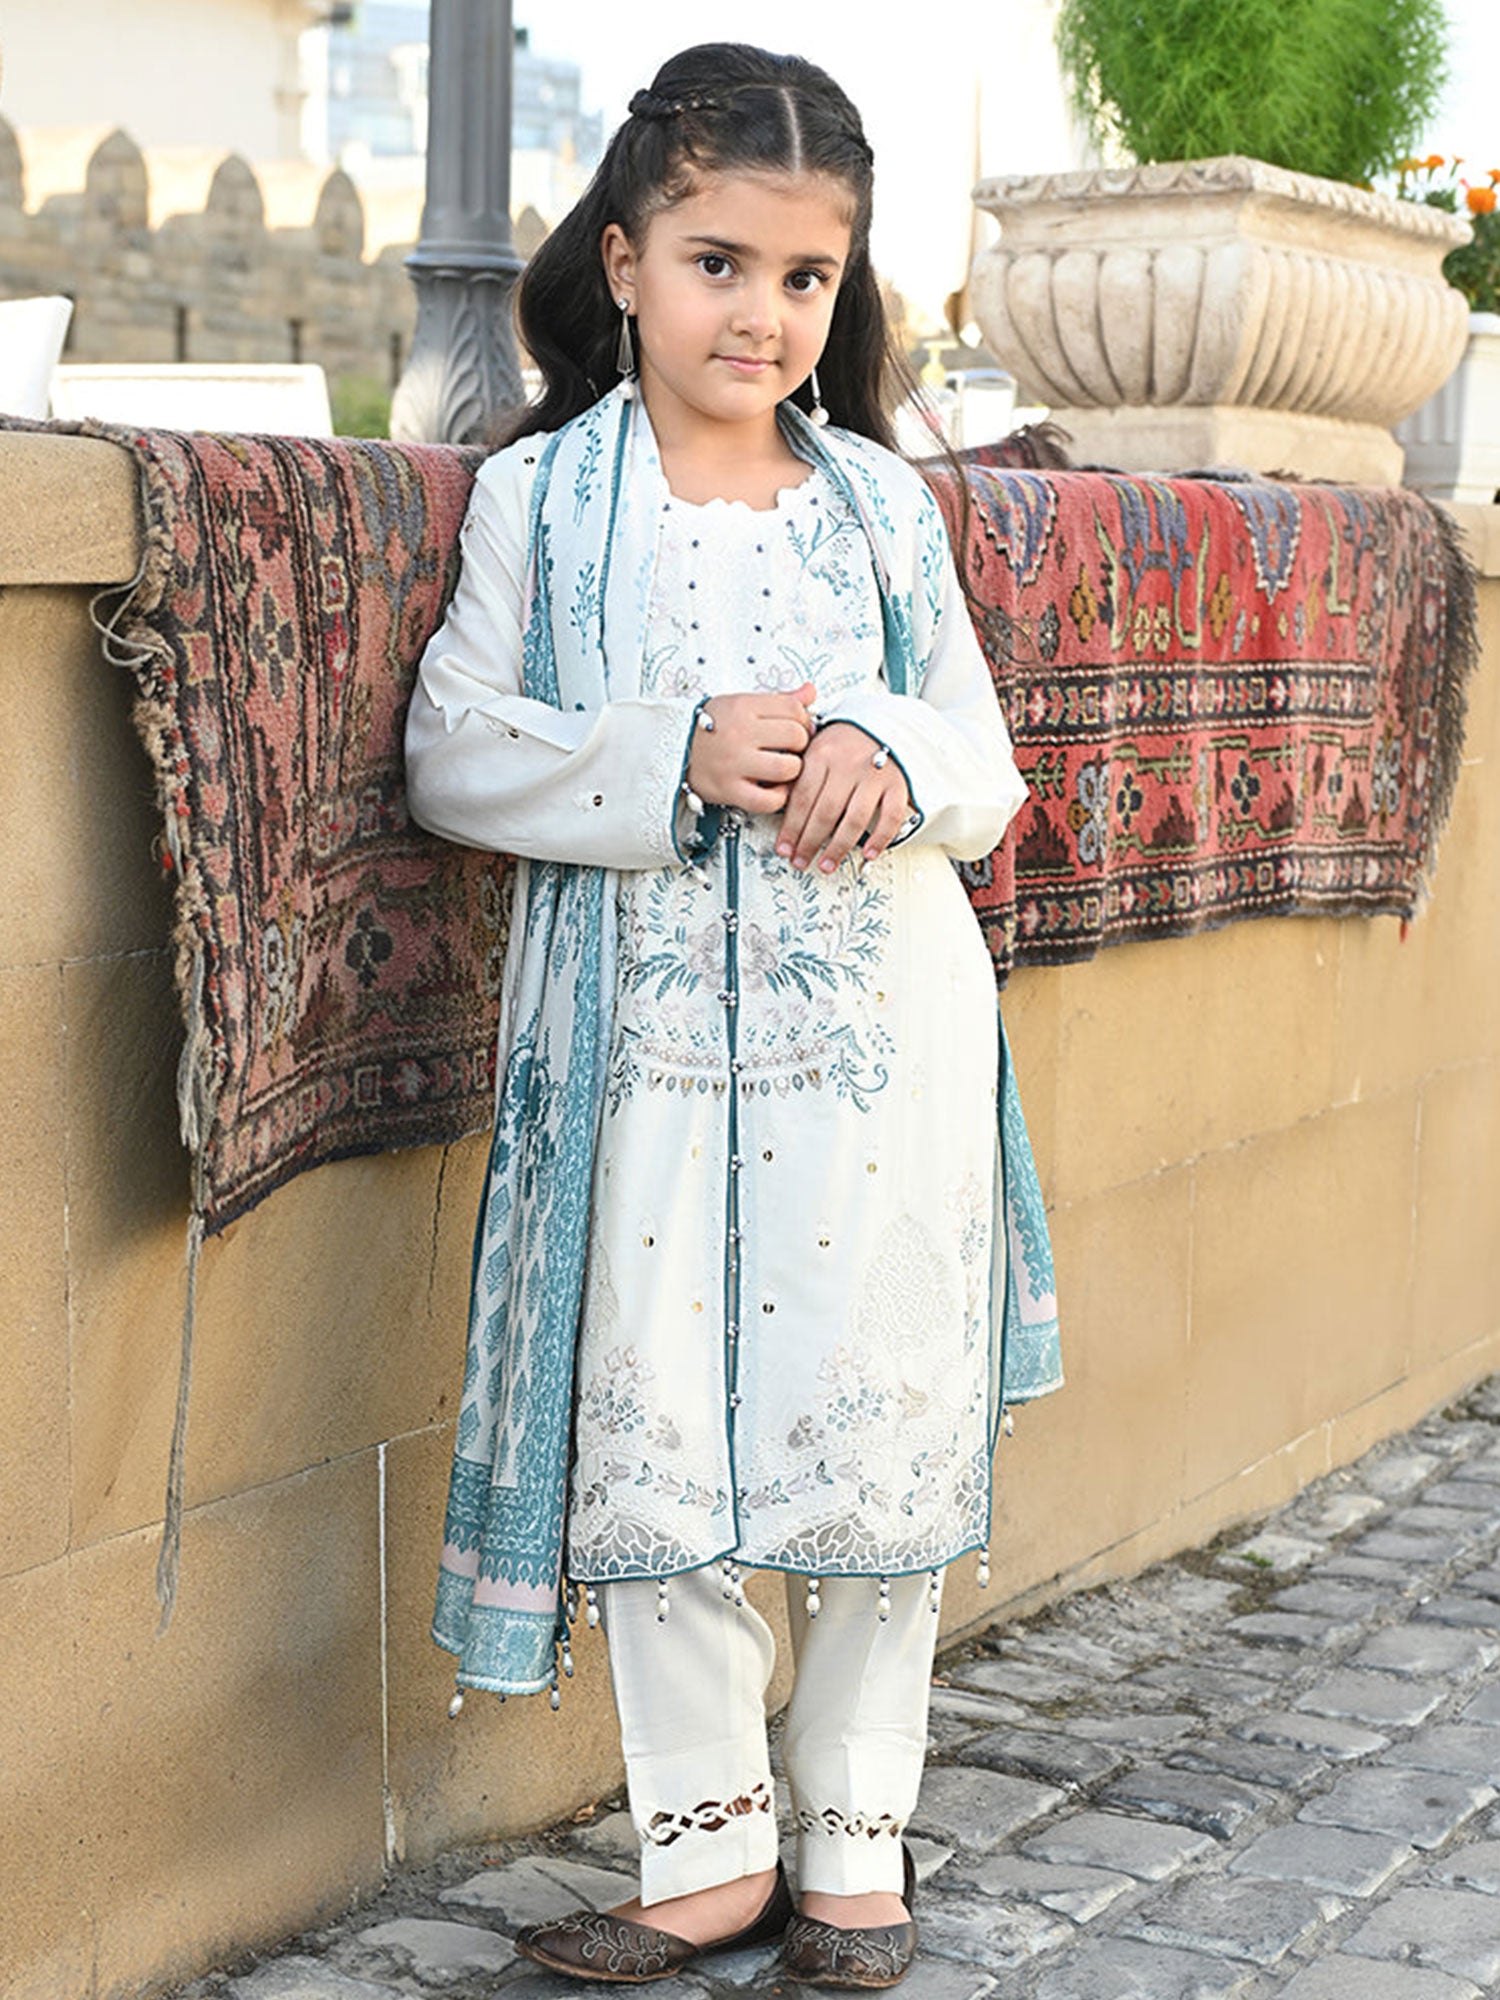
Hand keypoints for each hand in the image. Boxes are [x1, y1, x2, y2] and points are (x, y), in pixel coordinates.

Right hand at [687, 681, 817, 814]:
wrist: (673, 749)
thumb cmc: (711, 728)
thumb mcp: (741, 703)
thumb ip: (779, 699)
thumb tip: (810, 691)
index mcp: (743, 707)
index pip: (794, 708)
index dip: (804, 720)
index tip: (797, 728)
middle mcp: (739, 733)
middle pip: (795, 736)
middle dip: (800, 744)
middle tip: (791, 749)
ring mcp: (734, 763)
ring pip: (788, 768)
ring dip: (792, 770)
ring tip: (782, 768)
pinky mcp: (729, 790)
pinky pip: (769, 800)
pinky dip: (778, 797)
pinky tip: (773, 788)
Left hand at [777, 723, 911, 871]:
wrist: (881, 722)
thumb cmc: (843, 741)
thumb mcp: (814, 748)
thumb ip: (800, 777)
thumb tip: (781, 815)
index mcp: (822, 755)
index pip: (802, 799)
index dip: (791, 829)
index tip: (784, 848)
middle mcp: (848, 765)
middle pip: (825, 812)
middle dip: (809, 843)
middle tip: (800, 861)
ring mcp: (874, 776)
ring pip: (854, 819)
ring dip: (838, 847)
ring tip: (826, 864)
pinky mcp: (897, 784)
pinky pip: (891, 816)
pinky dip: (880, 838)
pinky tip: (868, 854)